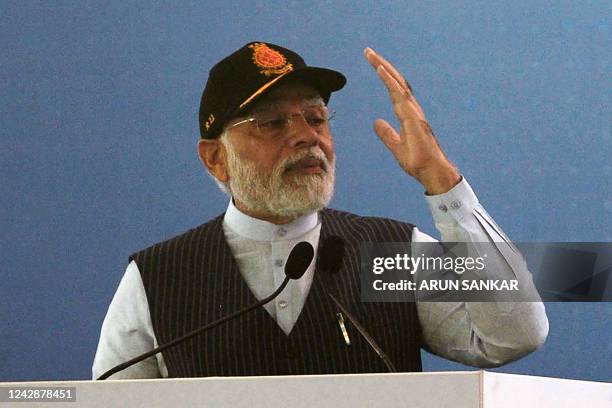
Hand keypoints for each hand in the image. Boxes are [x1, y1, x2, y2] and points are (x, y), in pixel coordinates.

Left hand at [364, 47, 460, 194]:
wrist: (431, 172)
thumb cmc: (418, 161)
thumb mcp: (396, 146)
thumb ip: (387, 134)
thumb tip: (376, 122)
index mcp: (408, 115)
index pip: (394, 90)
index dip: (385, 76)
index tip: (374, 64)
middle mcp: (411, 109)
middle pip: (396, 82)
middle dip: (382, 65)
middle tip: (368, 52)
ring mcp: (413, 112)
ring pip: (397, 84)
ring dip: (384, 68)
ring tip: (371, 56)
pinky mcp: (412, 117)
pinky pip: (399, 94)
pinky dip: (390, 80)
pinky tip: (380, 70)